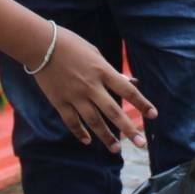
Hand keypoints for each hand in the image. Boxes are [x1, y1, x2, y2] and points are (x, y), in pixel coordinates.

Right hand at [32, 25, 158, 151]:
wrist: (41, 45)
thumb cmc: (70, 44)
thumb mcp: (95, 53)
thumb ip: (110, 71)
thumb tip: (128, 83)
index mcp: (102, 71)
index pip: (128, 90)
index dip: (142, 104)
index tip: (154, 115)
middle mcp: (91, 86)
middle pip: (113, 111)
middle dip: (129, 129)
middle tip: (141, 144)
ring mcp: (75, 95)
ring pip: (93, 121)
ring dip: (106, 136)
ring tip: (116, 149)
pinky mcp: (60, 101)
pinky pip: (72, 121)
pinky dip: (80, 133)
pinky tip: (88, 141)